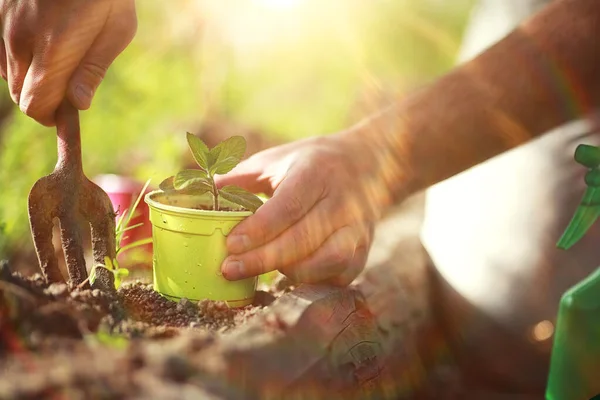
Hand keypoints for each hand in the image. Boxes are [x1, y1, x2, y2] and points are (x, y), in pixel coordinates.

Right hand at [0, 0, 136, 125]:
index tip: (64, 116)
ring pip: (7, 74)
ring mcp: (5, 24)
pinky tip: (38, 52)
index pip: (35, 105)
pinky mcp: (0, 12)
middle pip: (18, 95)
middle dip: (40, 103)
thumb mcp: (116, 31)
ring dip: (29, 81)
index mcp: (54, 51)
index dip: (49, 118)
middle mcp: (22, 40)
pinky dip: (16, 61)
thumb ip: (93, 70)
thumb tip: (78, 105)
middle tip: (63, 95)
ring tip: (57, 69)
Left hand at [216, 131, 395, 285]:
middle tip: (228, 269)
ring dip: (288, 271)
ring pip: (326, 261)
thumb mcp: (276, 159)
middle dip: (263, 259)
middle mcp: (342, 202)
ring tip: (258, 270)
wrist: (369, 163)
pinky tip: (286, 276)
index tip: (231, 245)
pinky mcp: (362, 251)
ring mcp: (357, 229)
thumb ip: (239, 179)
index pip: (288, 206)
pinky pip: (338, 276)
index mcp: (316, 173)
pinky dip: (311, 280)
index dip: (259, 229)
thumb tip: (196, 194)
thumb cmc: (311, 163)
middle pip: (304, 238)